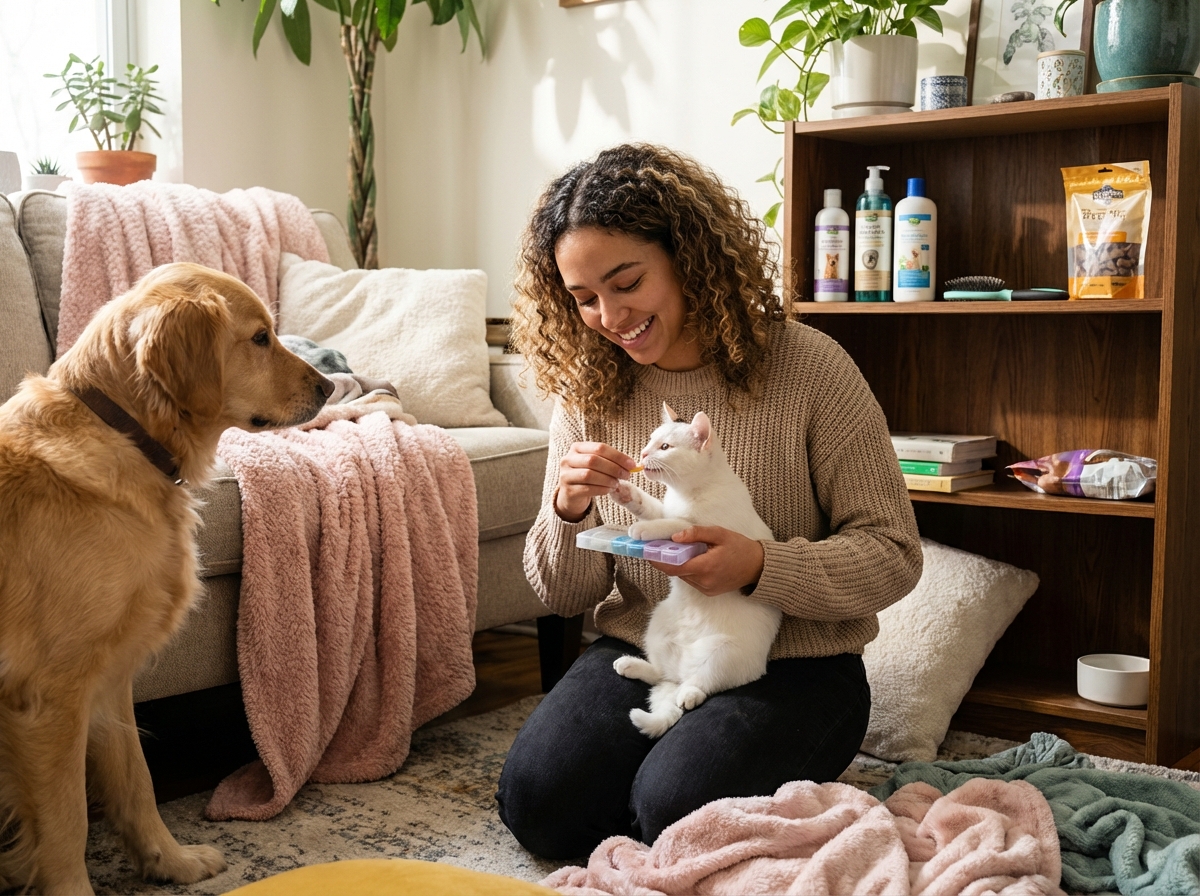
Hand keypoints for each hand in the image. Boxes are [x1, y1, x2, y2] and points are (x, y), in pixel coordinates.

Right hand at [554, 441, 636, 521]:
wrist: (572, 495)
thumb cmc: (588, 476)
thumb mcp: (598, 465)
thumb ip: (612, 462)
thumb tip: (632, 465)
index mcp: (577, 448)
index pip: (599, 448)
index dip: (617, 456)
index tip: (632, 465)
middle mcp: (567, 459)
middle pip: (593, 460)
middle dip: (614, 468)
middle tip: (627, 475)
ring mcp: (565, 475)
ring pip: (589, 475)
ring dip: (607, 479)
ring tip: (617, 483)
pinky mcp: (568, 491)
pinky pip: (587, 489)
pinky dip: (602, 489)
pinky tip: (609, 490)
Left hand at [648, 526, 764, 595]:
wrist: (758, 567)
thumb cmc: (740, 547)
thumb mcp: (719, 534)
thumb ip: (696, 533)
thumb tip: (675, 537)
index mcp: (706, 567)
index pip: (674, 566)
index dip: (658, 559)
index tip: (647, 551)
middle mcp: (704, 581)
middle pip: (676, 571)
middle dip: (666, 559)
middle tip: (658, 546)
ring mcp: (707, 589)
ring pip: (683, 576)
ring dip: (677, 564)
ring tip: (676, 550)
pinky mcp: (709, 592)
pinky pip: (691, 580)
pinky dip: (687, 570)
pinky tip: (691, 559)